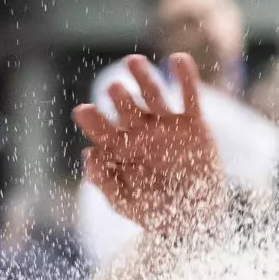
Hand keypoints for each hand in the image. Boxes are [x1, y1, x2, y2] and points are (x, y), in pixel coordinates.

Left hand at [74, 53, 223, 236]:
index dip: (92, 120)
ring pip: (153, 96)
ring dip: (144, 78)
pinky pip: (189, 98)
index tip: (84, 111)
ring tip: (133, 62)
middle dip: (119, 99)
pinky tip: (177, 59)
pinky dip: (185, 78)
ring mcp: (167, 126)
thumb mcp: (125, 203)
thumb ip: (106, 182)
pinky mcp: (193, 125)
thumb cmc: (155, 212)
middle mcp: (141, 132)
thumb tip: (89, 154)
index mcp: (120, 148)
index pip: (101, 129)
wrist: (194, 220)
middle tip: (113, 89)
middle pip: (126, 108)